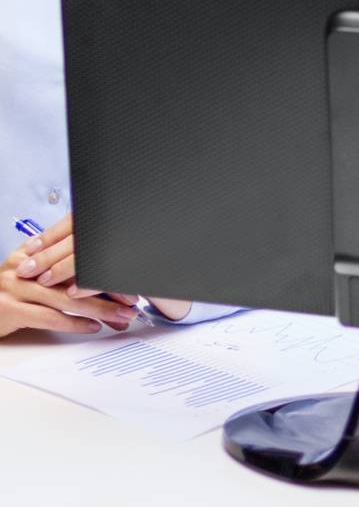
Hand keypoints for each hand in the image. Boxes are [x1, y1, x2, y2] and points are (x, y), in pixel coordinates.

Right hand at [1, 218, 134, 335]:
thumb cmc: (8, 292)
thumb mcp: (32, 273)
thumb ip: (60, 270)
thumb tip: (100, 280)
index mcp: (34, 250)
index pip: (77, 255)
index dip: (104, 266)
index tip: (129, 277)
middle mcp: (27, 266)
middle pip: (75, 275)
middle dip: (108, 288)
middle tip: (132, 299)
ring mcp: (17, 287)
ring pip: (66, 298)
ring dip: (98, 308)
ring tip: (120, 316)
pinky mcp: (10, 310)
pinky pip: (49, 317)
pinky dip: (73, 322)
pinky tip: (92, 327)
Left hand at [8, 216, 191, 323]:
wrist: (183, 279)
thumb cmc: (150, 258)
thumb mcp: (120, 242)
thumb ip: (95, 239)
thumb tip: (54, 245)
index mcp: (118, 215)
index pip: (78, 221)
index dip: (52, 234)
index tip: (32, 247)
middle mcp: (126, 226)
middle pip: (80, 237)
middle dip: (49, 253)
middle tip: (28, 267)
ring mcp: (135, 246)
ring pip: (91, 254)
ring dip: (64, 268)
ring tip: (44, 280)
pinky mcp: (142, 269)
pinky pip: (109, 274)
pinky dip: (88, 283)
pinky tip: (73, 292)